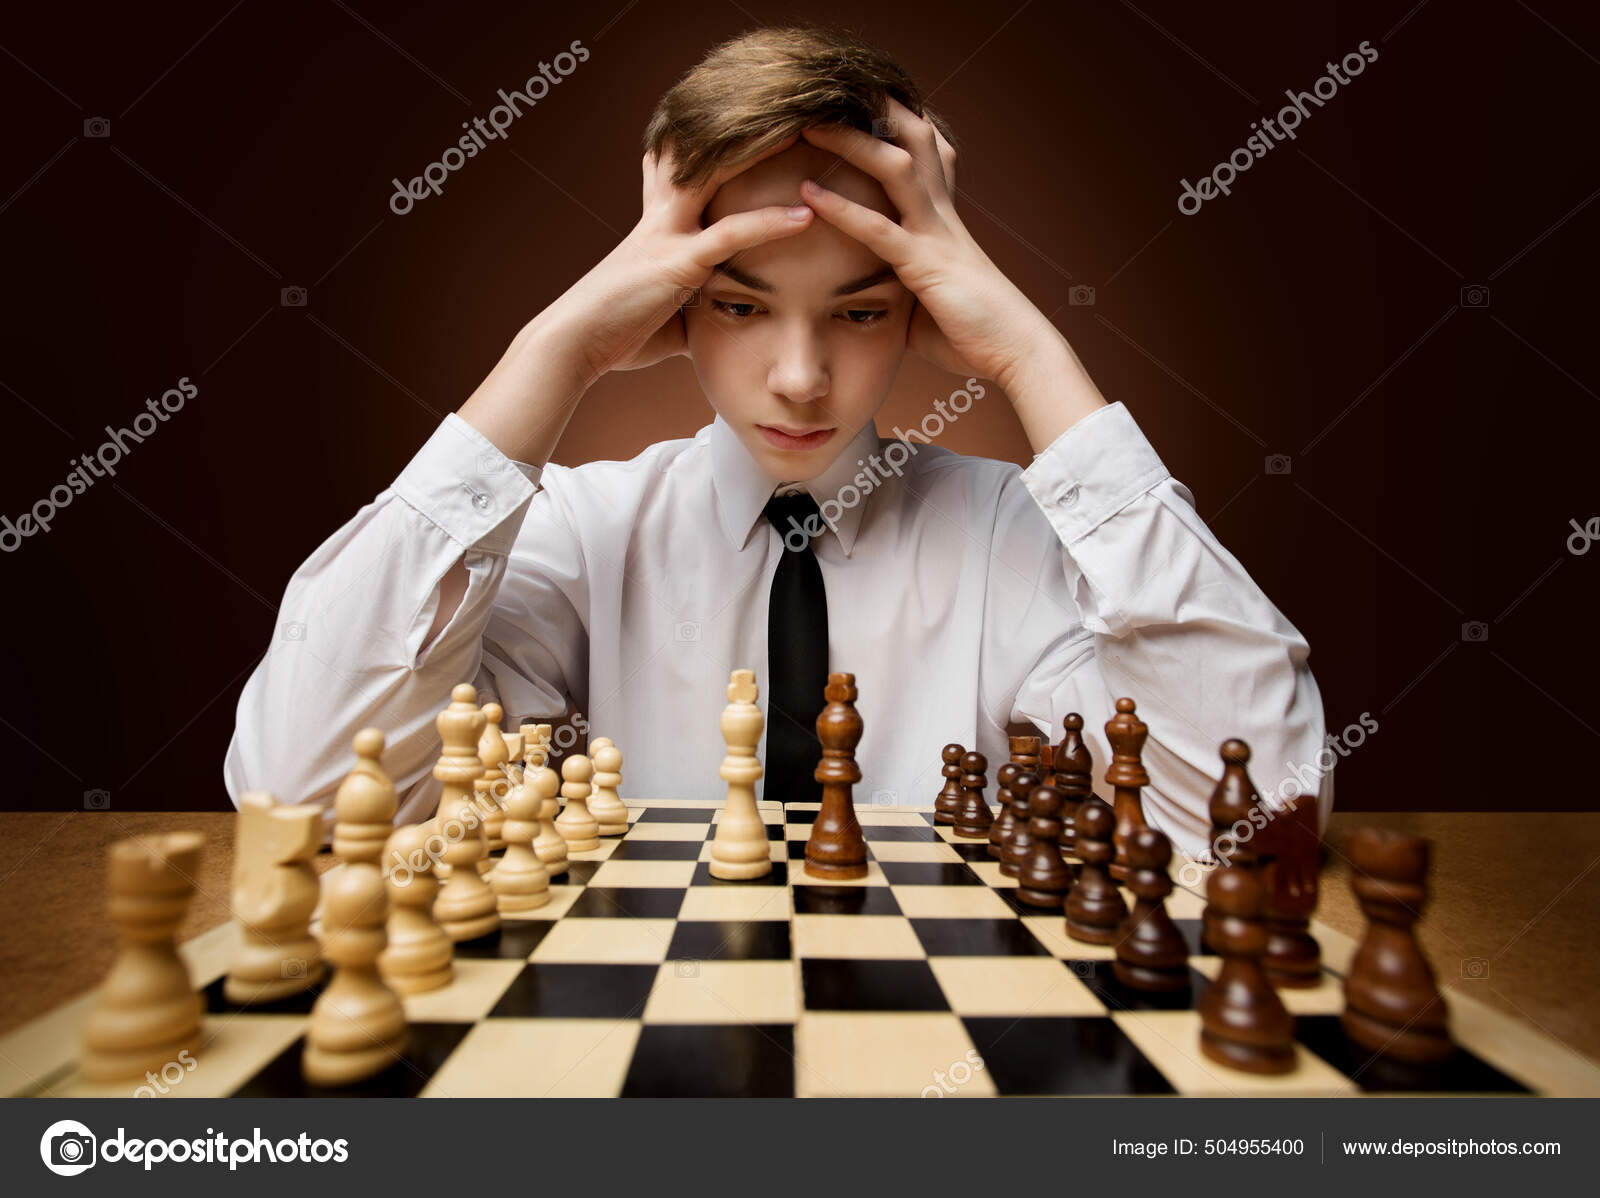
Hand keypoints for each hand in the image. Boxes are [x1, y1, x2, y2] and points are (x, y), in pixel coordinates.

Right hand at [459, 134, 815, 461]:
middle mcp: (661, 219)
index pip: (682, 171)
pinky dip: (769, 223)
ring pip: (717, 176)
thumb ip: (692, 312)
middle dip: (742, 129)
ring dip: (761, 153)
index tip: (739, 123)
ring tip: (806, 133)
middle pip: (704, 155)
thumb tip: (713, 331)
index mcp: (655, 227)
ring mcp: (668, 235)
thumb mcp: (663, 320)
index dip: (708, 146)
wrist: (570, 344)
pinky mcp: (677, 262)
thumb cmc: (613, 337)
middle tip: (786, 106)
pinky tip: (805, 215)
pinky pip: (729, 235)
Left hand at [795, 99, 1055, 390]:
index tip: (858, 100)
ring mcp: (936, 234)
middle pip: (913, 136)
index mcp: (944, 217)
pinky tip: (807, 194)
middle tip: (829, 89)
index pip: (925, 150)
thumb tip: (868, 294)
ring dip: (851, 141)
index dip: (896, 120)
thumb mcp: (927, 301)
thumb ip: (898, 283)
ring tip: (807, 124)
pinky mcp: (927, 265)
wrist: (1018, 353)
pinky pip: (880, 228)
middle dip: (872, 108)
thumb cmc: (973, 333)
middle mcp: (942, 214)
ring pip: (896, 165)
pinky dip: (842, 208)